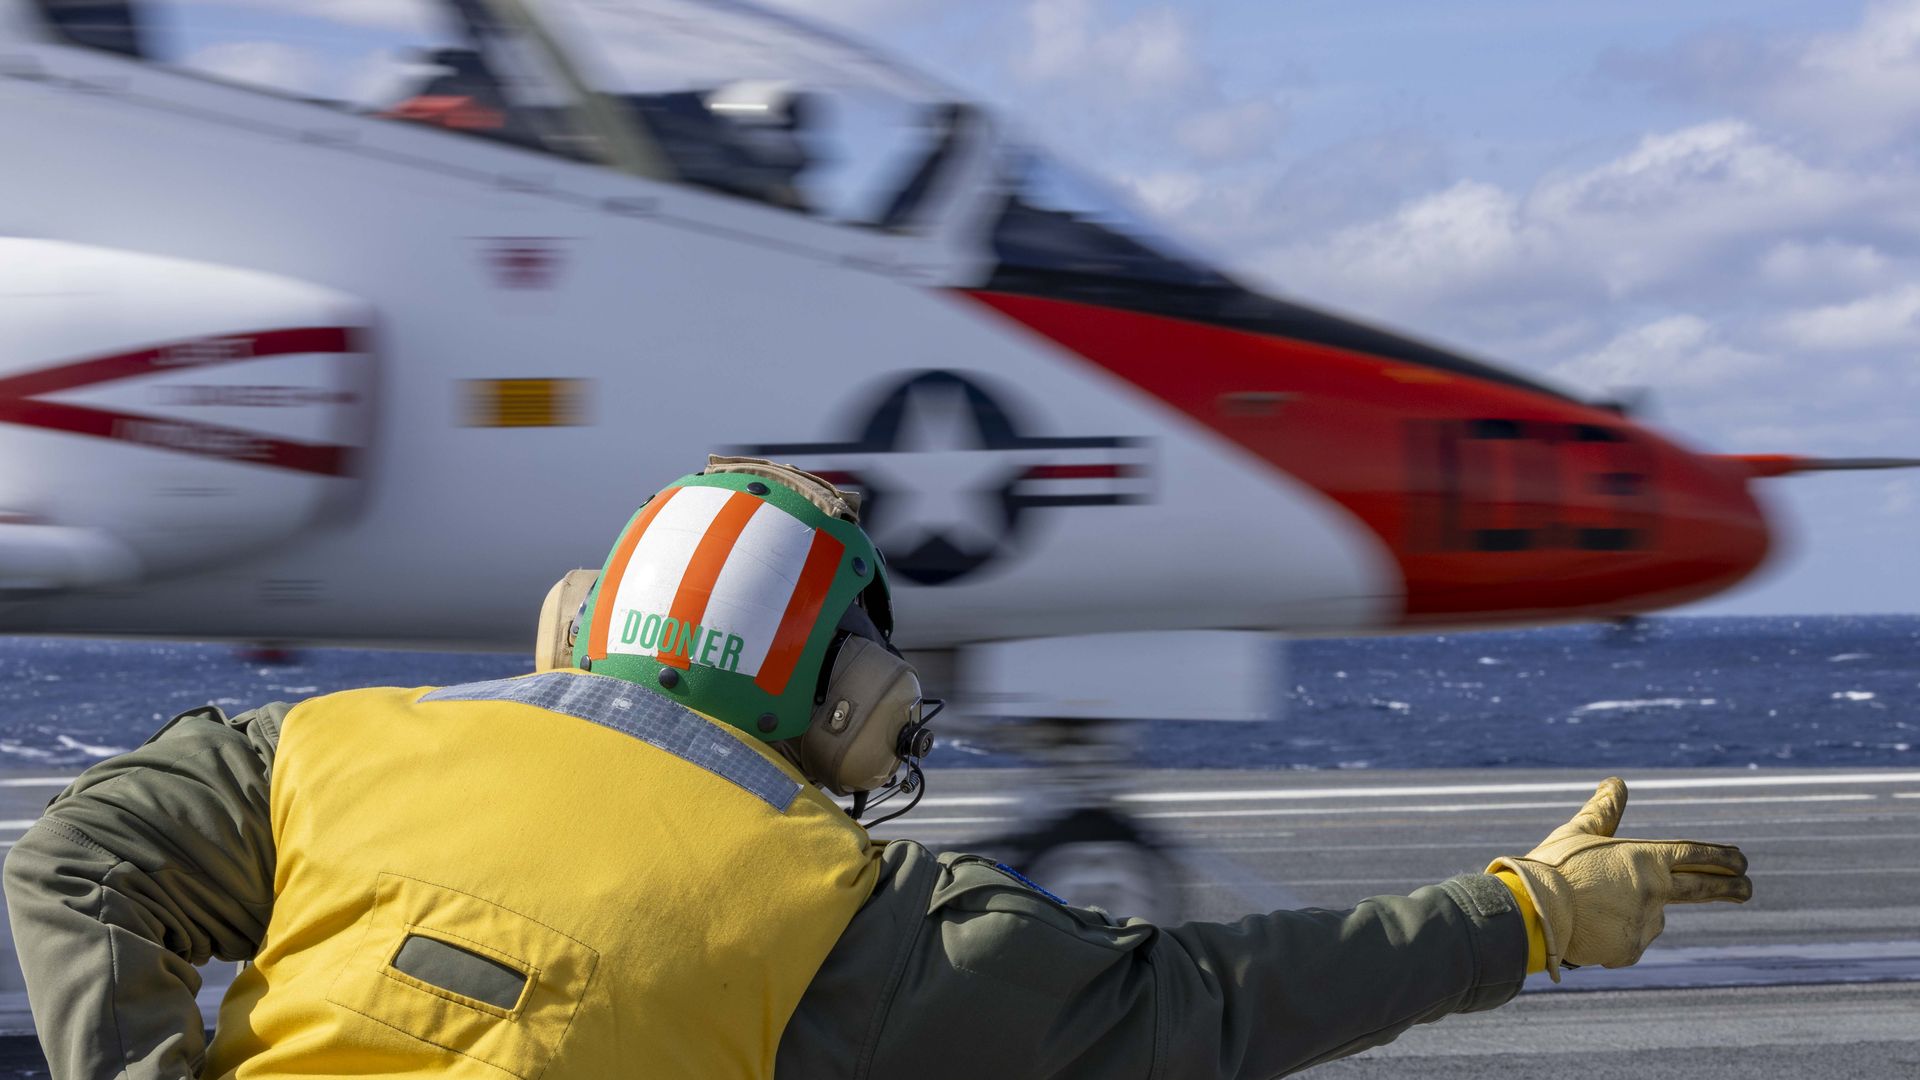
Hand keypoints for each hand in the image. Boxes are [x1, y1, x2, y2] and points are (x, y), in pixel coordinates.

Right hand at [1489, 777, 1750, 980]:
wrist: (1532, 909)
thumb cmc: (1552, 867)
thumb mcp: (1578, 833)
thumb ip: (1604, 811)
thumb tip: (1617, 782)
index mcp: (1644, 857)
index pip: (1694, 854)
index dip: (1721, 856)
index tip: (1742, 860)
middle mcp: (1654, 889)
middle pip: (1702, 888)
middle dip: (1731, 887)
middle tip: (1748, 887)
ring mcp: (1646, 922)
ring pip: (1648, 918)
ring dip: (1628, 914)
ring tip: (1589, 909)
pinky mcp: (1631, 949)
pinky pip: (1627, 942)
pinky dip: (1611, 937)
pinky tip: (1587, 928)